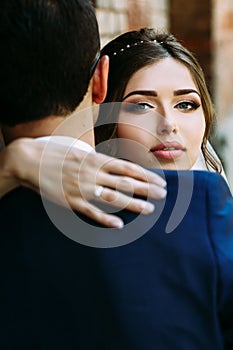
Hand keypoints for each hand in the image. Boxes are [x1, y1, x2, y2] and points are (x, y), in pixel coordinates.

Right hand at [3, 138, 166, 227]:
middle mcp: (93, 173)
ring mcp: (83, 188)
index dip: (147, 176)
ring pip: (114, 197)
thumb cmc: (57, 153)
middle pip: (127, 182)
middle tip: (163, 195)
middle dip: (147, 189)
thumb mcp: (81, 150)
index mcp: (96, 159)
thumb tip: (116, 166)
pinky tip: (119, 225)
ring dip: (134, 204)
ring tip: (150, 210)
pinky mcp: (71, 201)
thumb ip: (99, 159)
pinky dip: (106, 219)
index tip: (160, 181)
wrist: (30, 161)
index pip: (128, 168)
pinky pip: (92, 212)